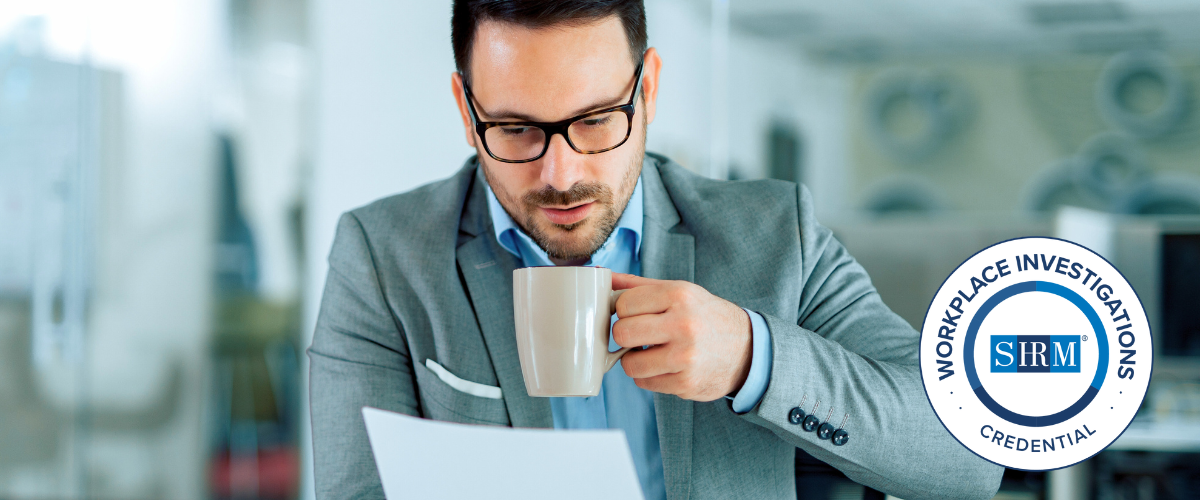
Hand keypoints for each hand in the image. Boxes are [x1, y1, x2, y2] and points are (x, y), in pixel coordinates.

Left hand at [611, 273, 752, 401]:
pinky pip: (644, 383)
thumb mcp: (679, 292)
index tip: (635, 315)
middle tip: (639, 336)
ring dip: (635, 360)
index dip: (624, 312)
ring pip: (629, 363)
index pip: (624, 304)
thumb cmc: (705, 317)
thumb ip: (638, 285)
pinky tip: (665, 367)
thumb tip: (601, 277)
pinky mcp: (686, 383)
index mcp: (679, 295)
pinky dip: (649, 377)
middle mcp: (684, 324)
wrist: (747, 349)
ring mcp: (685, 356)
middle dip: (625, 336)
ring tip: (652, 353)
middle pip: (622, 333)